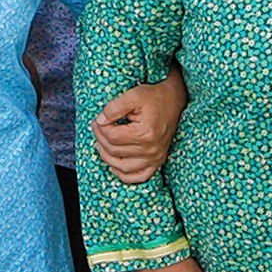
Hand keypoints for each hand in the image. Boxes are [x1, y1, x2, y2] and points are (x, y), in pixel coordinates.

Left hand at [91, 68, 186, 185]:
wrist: (173, 101)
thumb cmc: (153, 97)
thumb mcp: (133, 95)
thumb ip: (114, 108)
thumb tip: (100, 122)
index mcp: (145, 133)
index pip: (112, 137)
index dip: (100, 128)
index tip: (97, 120)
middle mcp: (151, 149)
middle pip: (115, 151)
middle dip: (100, 139)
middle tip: (97, 128)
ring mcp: (155, 158)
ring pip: (123, 167)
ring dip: (107, 157)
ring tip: (101, 144)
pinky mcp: (158, 161)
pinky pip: (139, 177)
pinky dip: (124, 174)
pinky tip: (114, 164)